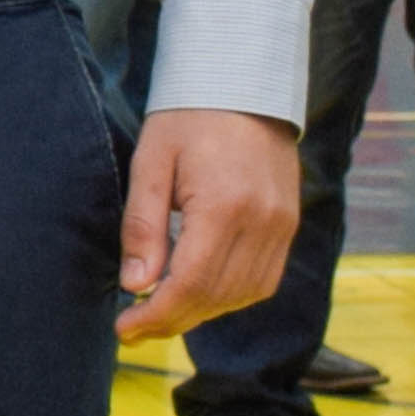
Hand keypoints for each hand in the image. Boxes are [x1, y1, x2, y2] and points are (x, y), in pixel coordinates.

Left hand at [114, 108, 297, 341]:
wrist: (244, 85)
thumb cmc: (188, 118)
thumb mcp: (151, 161)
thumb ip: (143, 225)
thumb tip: (136, 285)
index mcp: (224, 206)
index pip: (190, 284)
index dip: (156, 315)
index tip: (125, 330)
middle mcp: (262, 222)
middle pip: (217, 297)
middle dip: (172, 320)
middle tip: (135, 329)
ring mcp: (282, 226)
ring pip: (243, 295)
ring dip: (201, 312)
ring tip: (161, 312)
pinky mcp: (289, 225)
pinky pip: (263, 280)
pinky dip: (230, 296)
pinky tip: (199, 292)